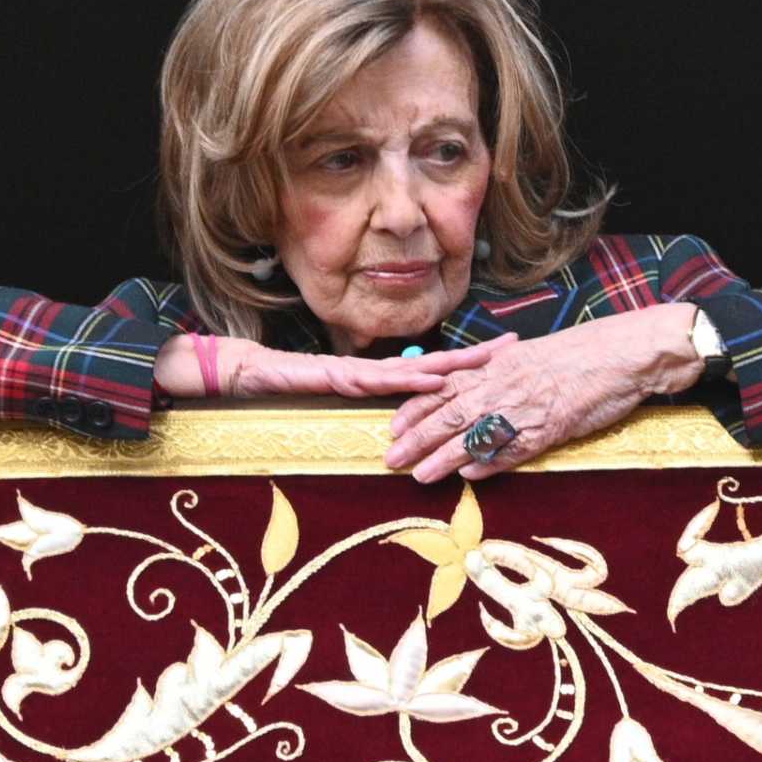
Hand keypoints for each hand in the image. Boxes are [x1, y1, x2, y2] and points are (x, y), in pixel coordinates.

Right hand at [154, 333, 516, 399]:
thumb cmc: (293, 386)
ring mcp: (359, 372)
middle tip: (514, 346)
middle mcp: (376, 370)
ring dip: (451, 366)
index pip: (433, 370)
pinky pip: (378, 381)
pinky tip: (428, 379)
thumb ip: (369, 401)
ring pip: (414, 369)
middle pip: (435, 364)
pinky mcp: (339, 377)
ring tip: (485, 360)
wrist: (248, 371)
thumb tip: (402, 415)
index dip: (468, 362)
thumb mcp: (341, 399)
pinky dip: (405, 380)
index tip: (503, 354)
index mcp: (381, 376)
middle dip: (475, 356)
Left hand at [384, 305, 703, 482]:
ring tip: (418, 476)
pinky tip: (469, 476)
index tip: (392, 424)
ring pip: (474, 434)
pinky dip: (490, 463)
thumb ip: (499, 369)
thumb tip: (471, 384)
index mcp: (497, 366)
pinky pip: (513, 448)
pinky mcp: (549, 428)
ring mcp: (525, 408)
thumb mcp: (529, 355)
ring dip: (443, 458)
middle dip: (416, 438)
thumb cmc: (579, 353)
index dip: (415, 407)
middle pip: (449, 414)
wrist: (622, 353)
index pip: (444, 387)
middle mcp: (504, 385)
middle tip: (390, 458)